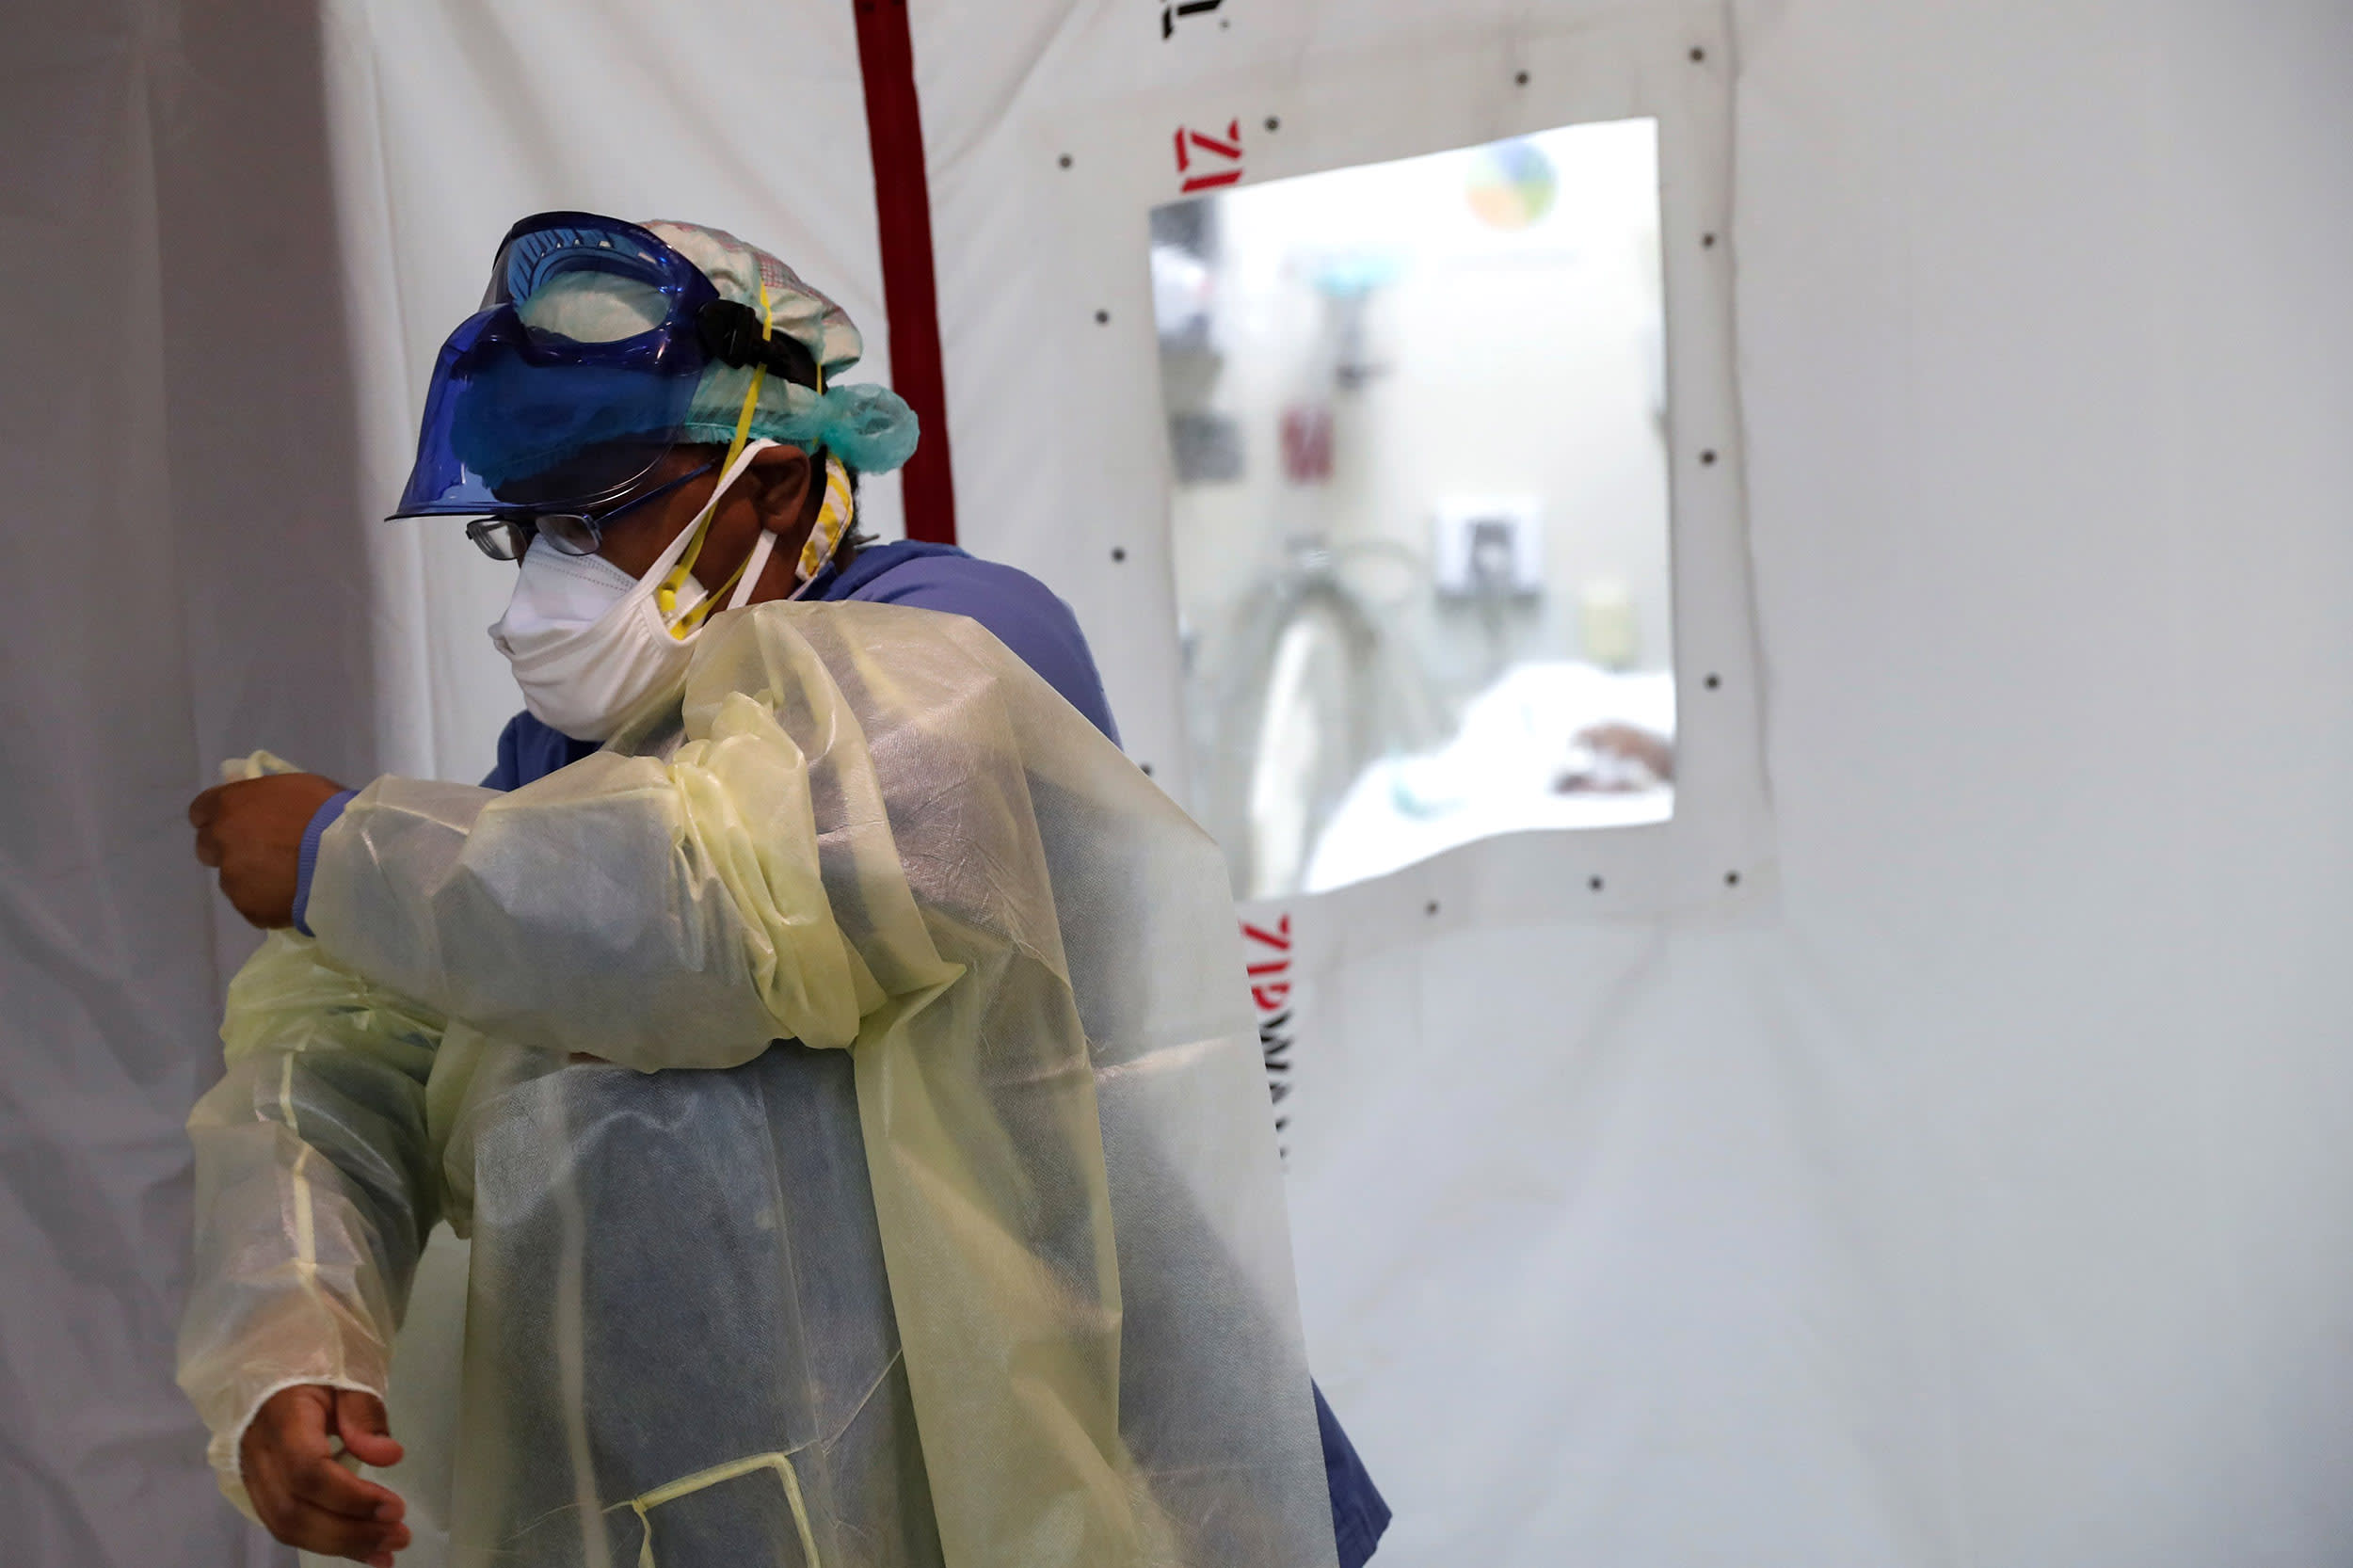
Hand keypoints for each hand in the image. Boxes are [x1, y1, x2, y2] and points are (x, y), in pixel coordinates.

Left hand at [189, 773, 345, 927]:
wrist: (351, 859)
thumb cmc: (331, 812)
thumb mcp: (296, 786)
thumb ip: (265, 798)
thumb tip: (258, 806)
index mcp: (230, 805)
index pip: (200, 811)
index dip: (220, 816)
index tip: (240, 821)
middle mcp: (221, 842)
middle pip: (208, 847)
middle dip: (229, 848)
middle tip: (263, 851)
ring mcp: (233, 879)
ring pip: (232, 878)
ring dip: (251, 876)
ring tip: (288, 878)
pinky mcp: (249, 909)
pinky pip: (253, 904)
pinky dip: (268, 900)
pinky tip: (294, 895)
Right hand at [240, 1385, 409, 1565]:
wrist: (273, 1375)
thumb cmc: (316, 1368)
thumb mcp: (346, 1375)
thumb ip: (364, 1414)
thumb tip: (388, 1457)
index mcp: (280, 1419)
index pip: (307, 1471)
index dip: (351, 1497)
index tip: (395, 1507)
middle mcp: (258, 1455)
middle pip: (294, 1510)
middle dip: (349, 1532)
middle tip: (399, 1537)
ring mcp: (253, 1476)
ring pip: (286, 1526)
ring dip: (340, 1545)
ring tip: (387, 1551)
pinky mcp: (259, 1491)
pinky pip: (286, 1525)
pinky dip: (327, 1541)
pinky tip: (363, 1549)